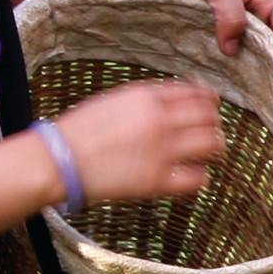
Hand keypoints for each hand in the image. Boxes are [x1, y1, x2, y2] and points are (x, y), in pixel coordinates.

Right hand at [53, 78, 221, 204]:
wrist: (57, 160)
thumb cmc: (79, 131)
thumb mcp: (114, 101)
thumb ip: (145, 101)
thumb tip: (171, 103)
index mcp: (147, 97)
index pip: (196, 92)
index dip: (210, 100)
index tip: (211, 107)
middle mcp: (159, 120)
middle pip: (209, 117)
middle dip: (214, 124)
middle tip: (212, 132)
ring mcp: (161, 150)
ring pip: (212, 145)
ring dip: (215, 149)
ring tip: (210, 154)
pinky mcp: (156, 180)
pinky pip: (197, 179)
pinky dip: (201, 178)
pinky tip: (194, 177)